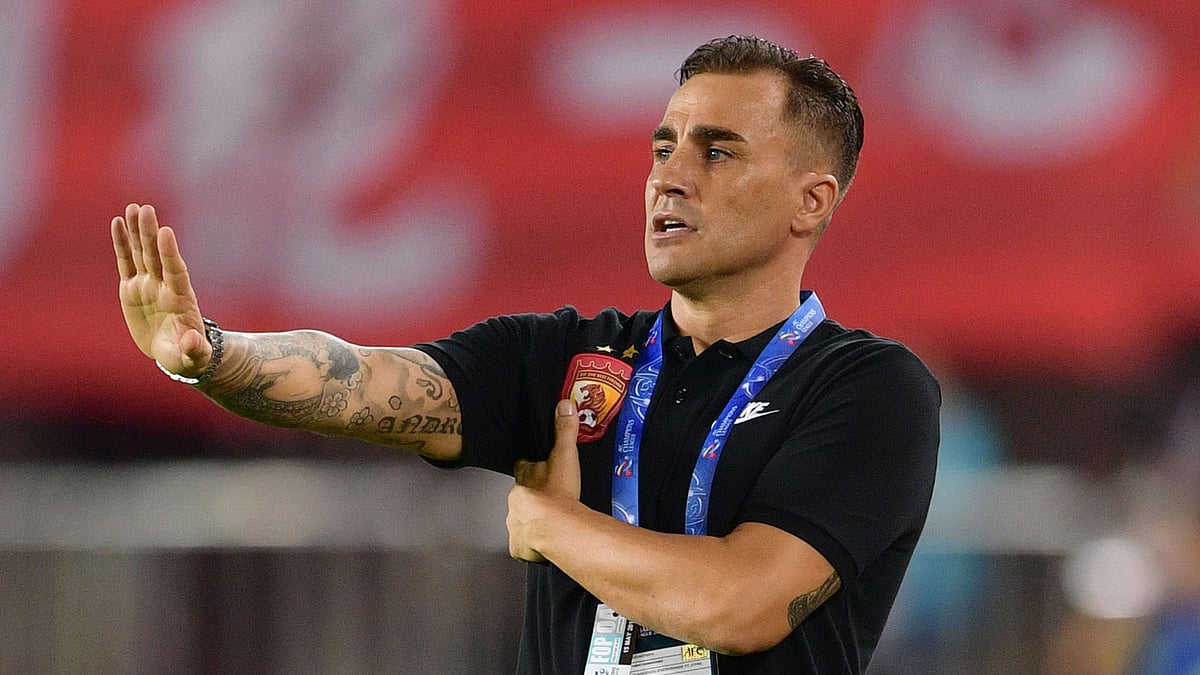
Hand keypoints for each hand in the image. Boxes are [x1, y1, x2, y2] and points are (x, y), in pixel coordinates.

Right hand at [111, 204, 210, 376]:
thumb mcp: (192, 357)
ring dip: (137, 231)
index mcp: (180, 299)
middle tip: (146, 209)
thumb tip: (193, 342)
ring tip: (133, 208)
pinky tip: (118, 223)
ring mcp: (148, 285)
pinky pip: (126, 262)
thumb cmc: (187, 356)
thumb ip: (194, 349)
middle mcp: (164, 287)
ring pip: (141, 254)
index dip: (169, 252)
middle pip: (156, 256)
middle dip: (150, 233)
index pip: (175, 271)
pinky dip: (122, 244)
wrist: (175, 353)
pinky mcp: (132, 288)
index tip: (166, 232)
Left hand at [507, 399, 581, 562]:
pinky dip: (533, 546)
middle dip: (534, 499)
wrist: (552, 528)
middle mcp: (514, 501)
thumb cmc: (558, 492)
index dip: (531, 468)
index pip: (523, 468)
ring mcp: (515, 525)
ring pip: (522, 521)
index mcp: (524, 478)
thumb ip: (565, 430)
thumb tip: (565, 403)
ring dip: (534, 523)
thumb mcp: (564, 456)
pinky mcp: (518, 546)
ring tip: (552, 526)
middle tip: (552, 501)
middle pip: (522, 496)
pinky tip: (546, 545)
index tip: (538, 467)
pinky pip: (524, 546)